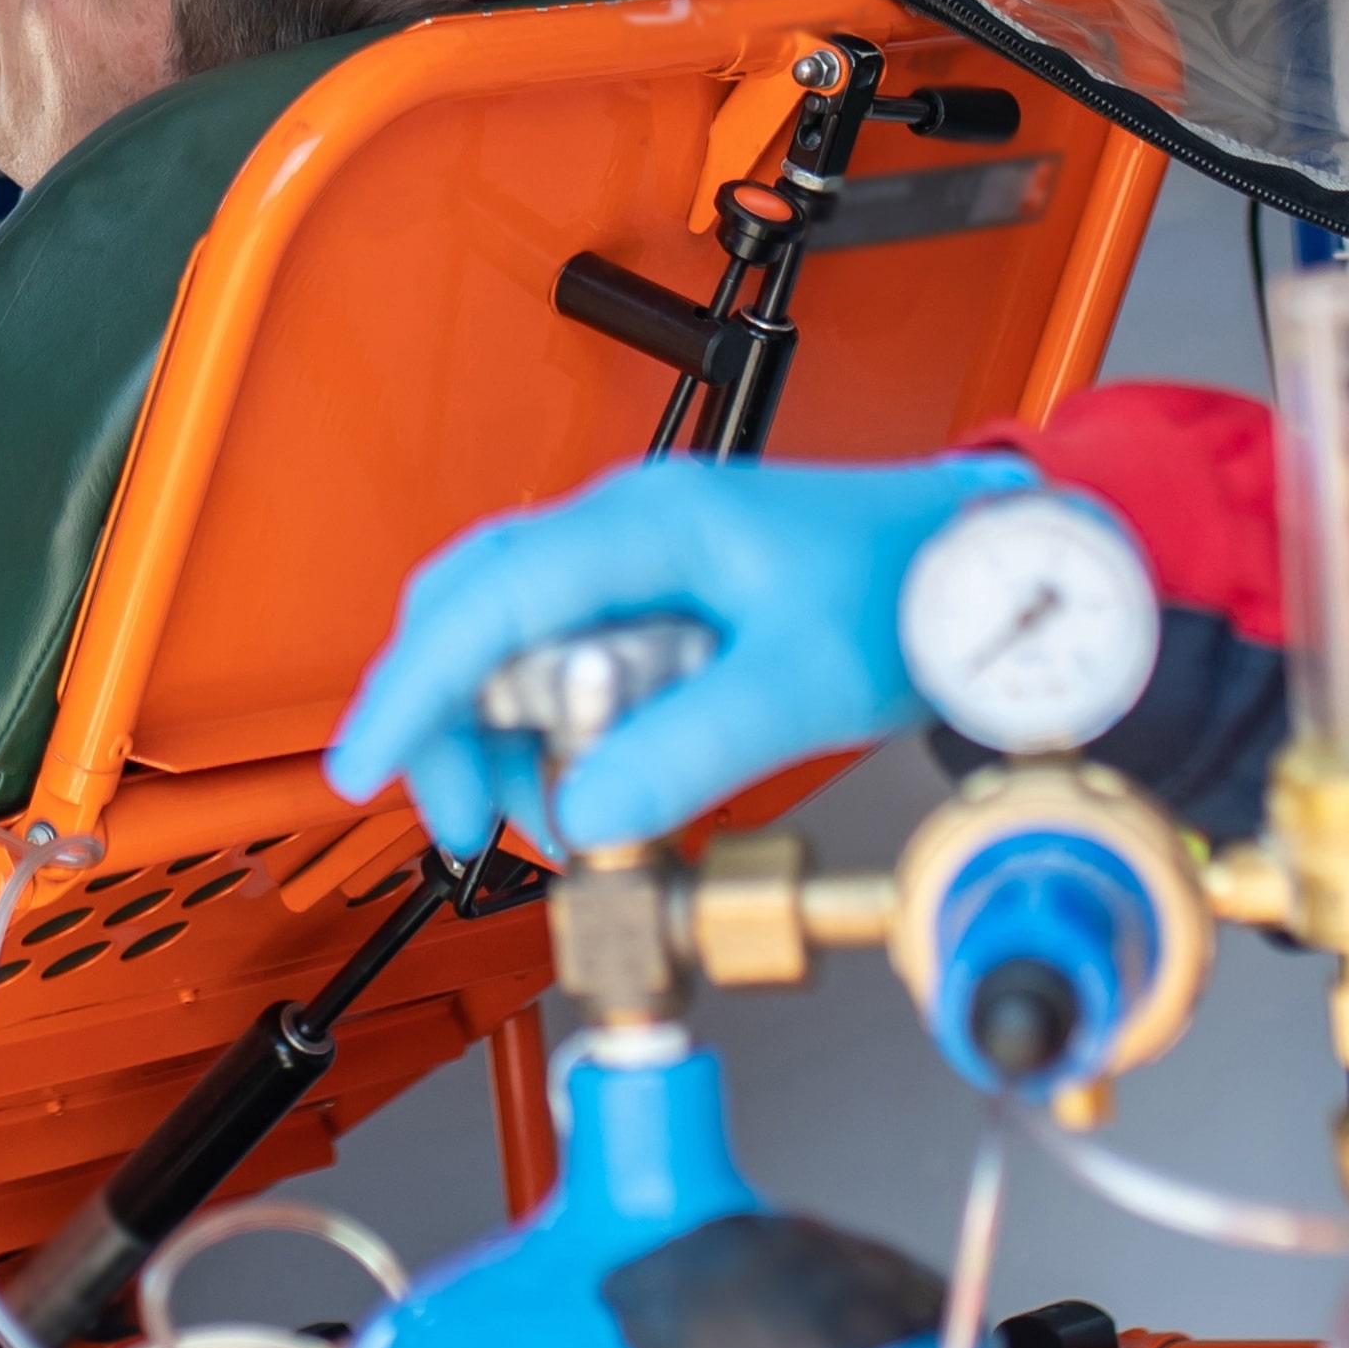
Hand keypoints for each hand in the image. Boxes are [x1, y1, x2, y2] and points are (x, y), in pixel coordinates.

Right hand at [329, 452, 1041, 858]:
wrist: (983, 565)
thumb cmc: (909, 591)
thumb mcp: (803, 685)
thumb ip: (688, 751)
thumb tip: (582, 817)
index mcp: (645, 524)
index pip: (486, 602)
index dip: (413, 688)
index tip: (364, 767)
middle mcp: (622, 527)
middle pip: (471, 614)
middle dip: (444, 723)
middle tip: (467, 823)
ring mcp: (635, 557)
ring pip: (507, 637)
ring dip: (499, 733)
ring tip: (545, 819)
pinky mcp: (657, 596)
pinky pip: (561, 654)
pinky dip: (551, 725)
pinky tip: (588, 781)